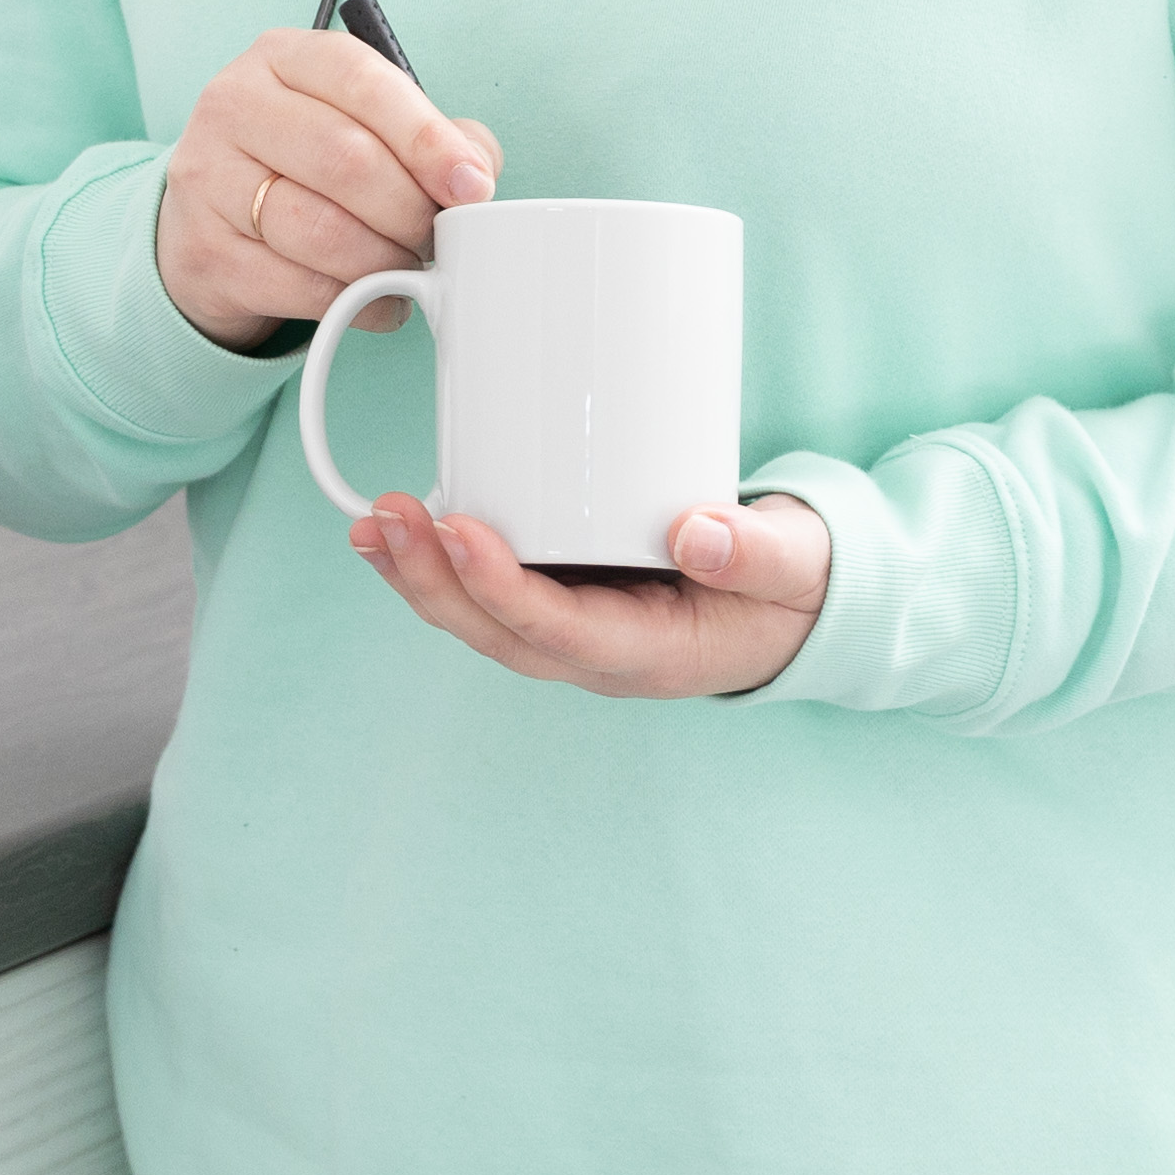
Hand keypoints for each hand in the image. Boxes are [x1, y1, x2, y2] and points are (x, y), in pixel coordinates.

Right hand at [154, 23, 498, 352]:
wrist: (207, 220)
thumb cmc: (300, 163)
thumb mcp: (356, 123)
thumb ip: (427, 136)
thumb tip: (475, 175)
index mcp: (281, 58)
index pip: (362, 80)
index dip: (427, 137)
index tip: (472, 185)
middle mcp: (234, 106)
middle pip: (346, 158)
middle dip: (410, 208)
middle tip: (434, 235)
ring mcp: (209, 179)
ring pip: (322, 230)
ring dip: (386, 260)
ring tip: (407, 267)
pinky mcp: (205, 252)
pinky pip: (302, 288)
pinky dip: (360, 303)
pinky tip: (379, 299)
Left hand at [349, 490, 831, 699]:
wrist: (802, 605)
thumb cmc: (797, 587)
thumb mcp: (799, 566)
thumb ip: (759, 553)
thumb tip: (697, 531)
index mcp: (652, 655)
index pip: (561, 632)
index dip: (503, 590)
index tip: (459, 531)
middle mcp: (600, 654)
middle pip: (499, 634)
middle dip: (436, 581)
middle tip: (387, 519)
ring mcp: (579, 630)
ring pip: (484, 620)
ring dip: (424, 575)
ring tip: (372, 525)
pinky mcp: (569, 596)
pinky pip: (494, 592)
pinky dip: (445, 562)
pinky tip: (404, 526)